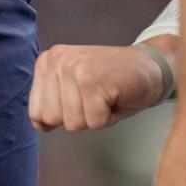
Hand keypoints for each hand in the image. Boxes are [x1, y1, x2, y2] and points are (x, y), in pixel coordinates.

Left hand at [28, 43, 167, 132]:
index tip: (81, 99)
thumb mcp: (73, 89)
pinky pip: (94, 122)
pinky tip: (115, 97)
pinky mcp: (92, 80)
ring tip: (106, 97)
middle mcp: (57, 61)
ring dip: (95, 118)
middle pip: (53, 119)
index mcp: (48, 62)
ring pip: (73, 123)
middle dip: (78, 117)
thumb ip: (52, 103)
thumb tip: (40, 124)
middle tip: (96, 98)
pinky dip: (109, 118)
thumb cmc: (112, 82)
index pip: (36, 112)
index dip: (63, 116)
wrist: (149, 66)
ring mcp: (74, 69)